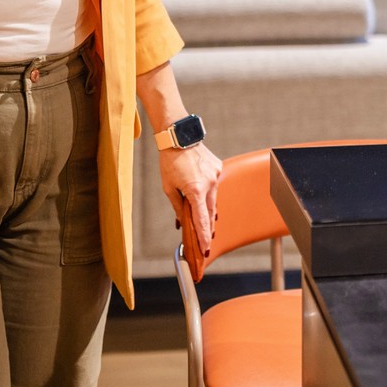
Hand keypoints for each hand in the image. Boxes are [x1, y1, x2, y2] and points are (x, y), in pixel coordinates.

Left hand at [160, 141, 222, 260]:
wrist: (179, 138)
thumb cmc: (170, 162)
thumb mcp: (168, 187)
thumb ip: (178, 206)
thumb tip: (183, 221)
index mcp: (195, 190)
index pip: (201, 219)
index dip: (203, 236)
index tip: (206, 248)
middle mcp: (209, 183)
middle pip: (210, 212)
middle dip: (207, 228)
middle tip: (206, 241)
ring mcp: (216, 175)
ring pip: (213, 199)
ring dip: (207, 210)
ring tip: (205, 223)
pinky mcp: (218, 168)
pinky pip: (214, 185)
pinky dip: (207, 192)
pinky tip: (200, 192)